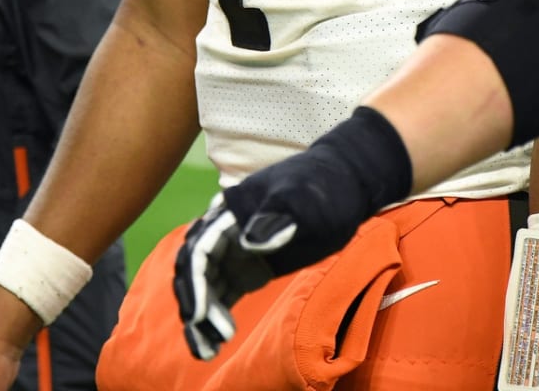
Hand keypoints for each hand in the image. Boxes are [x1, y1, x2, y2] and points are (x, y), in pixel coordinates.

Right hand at [172, 107, 412, 360]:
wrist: (344, 187)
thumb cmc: (323, 187)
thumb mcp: (304, 200)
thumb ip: (277, 217)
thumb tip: (247, 241)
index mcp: (232, 211)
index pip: (200, 248)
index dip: (195, 283)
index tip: (198, 315)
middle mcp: (227, 231)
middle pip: (194, 269)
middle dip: (194, 304)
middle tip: (208, 337)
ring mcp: (236, 250)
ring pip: (205, 286)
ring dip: (201, 318)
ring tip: (208, 351)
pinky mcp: (248, 267)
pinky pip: (222, 293)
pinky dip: (214, 317)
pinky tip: (215, 344)